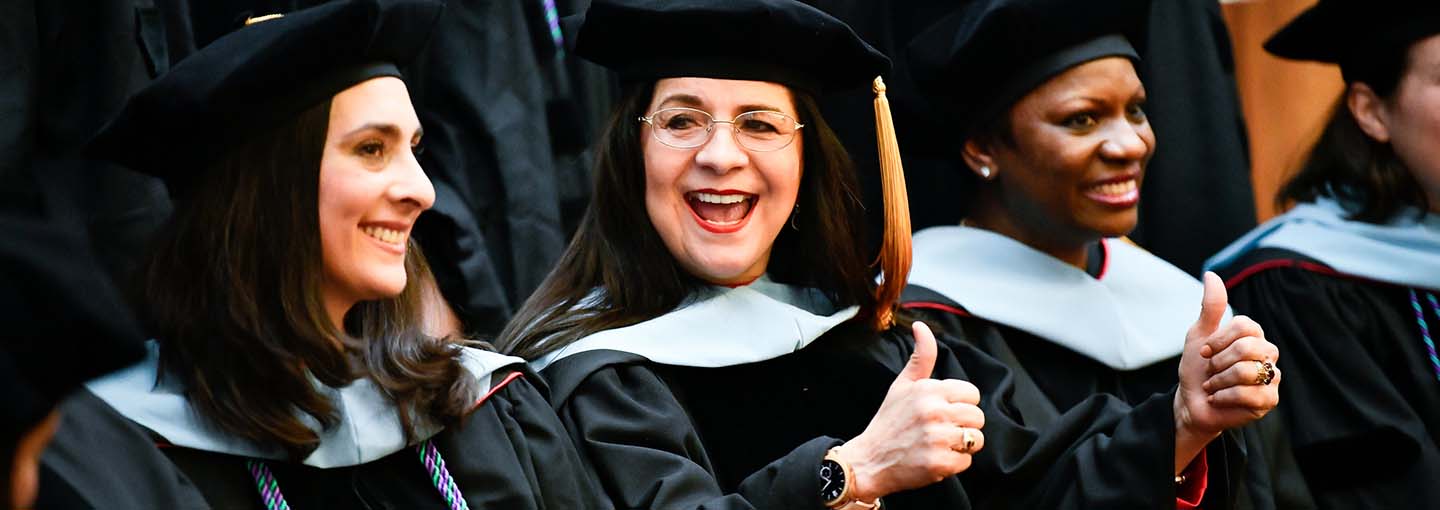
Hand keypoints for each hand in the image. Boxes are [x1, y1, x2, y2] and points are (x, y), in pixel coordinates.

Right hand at [835, 321, 985, 500]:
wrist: (869, 460)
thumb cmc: (888, 422)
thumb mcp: (902, 384)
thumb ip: (921, 356)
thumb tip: (922, 326)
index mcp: (929, 389)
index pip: (972, 394)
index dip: (960, 405)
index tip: (943, 412)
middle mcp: (935, 411)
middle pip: (977, 417)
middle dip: (962, 425)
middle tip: (940, 431)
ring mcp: (938, 438)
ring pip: (976, 439)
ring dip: (961, 446)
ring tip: (939, 444)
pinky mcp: (940, 463)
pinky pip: (966, 462)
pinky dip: (953, 464)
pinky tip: (934, 458)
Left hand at [1173, 272, 1280, 470]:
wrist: (1192, 402)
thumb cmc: (1197, 369)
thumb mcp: (1198, 335)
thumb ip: (1211, 307)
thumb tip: (1211, 274)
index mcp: (1253, 335)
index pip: (1244, 326)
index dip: (1218, 340)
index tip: (1205, 351)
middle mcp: (1267, 353)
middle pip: (1246, 348)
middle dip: (1217, 362)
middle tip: (1210, 371)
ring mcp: (1271, 377)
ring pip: (1246, 371)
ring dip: (1218, 381)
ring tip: (1213, 386)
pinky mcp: (1270, 400)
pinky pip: (1250, 394)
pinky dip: (1224, 397)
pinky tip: (1218, 399)